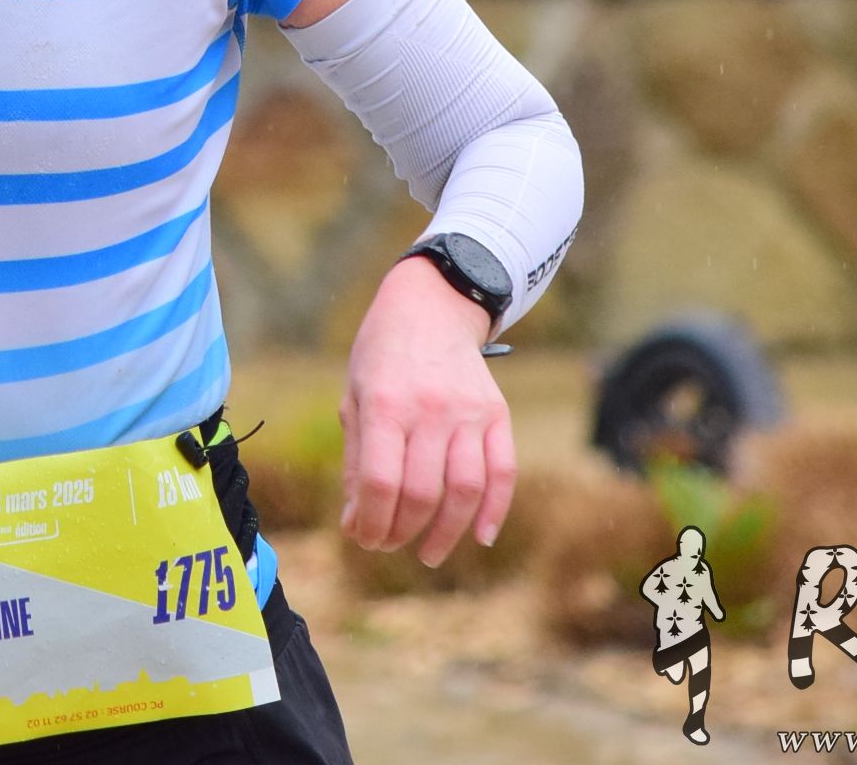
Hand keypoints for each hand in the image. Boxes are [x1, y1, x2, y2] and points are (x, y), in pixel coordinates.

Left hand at [339, 254, 515, 565]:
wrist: (431, 304)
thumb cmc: (382, 355)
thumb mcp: (354, 397)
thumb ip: (356, 460)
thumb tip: (355, 523)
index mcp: (386, 404)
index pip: (380, 481)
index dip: (370, 521)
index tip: (363, 538)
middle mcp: (430, 409)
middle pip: (421, 492)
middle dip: (401, 531)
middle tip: (388, 544)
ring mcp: (469, 412)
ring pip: (465, 490)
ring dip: (446, 533)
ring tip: (428, 552)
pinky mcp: (497, 414)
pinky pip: (503, 472)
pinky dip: (495, 511)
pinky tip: (481, 538)